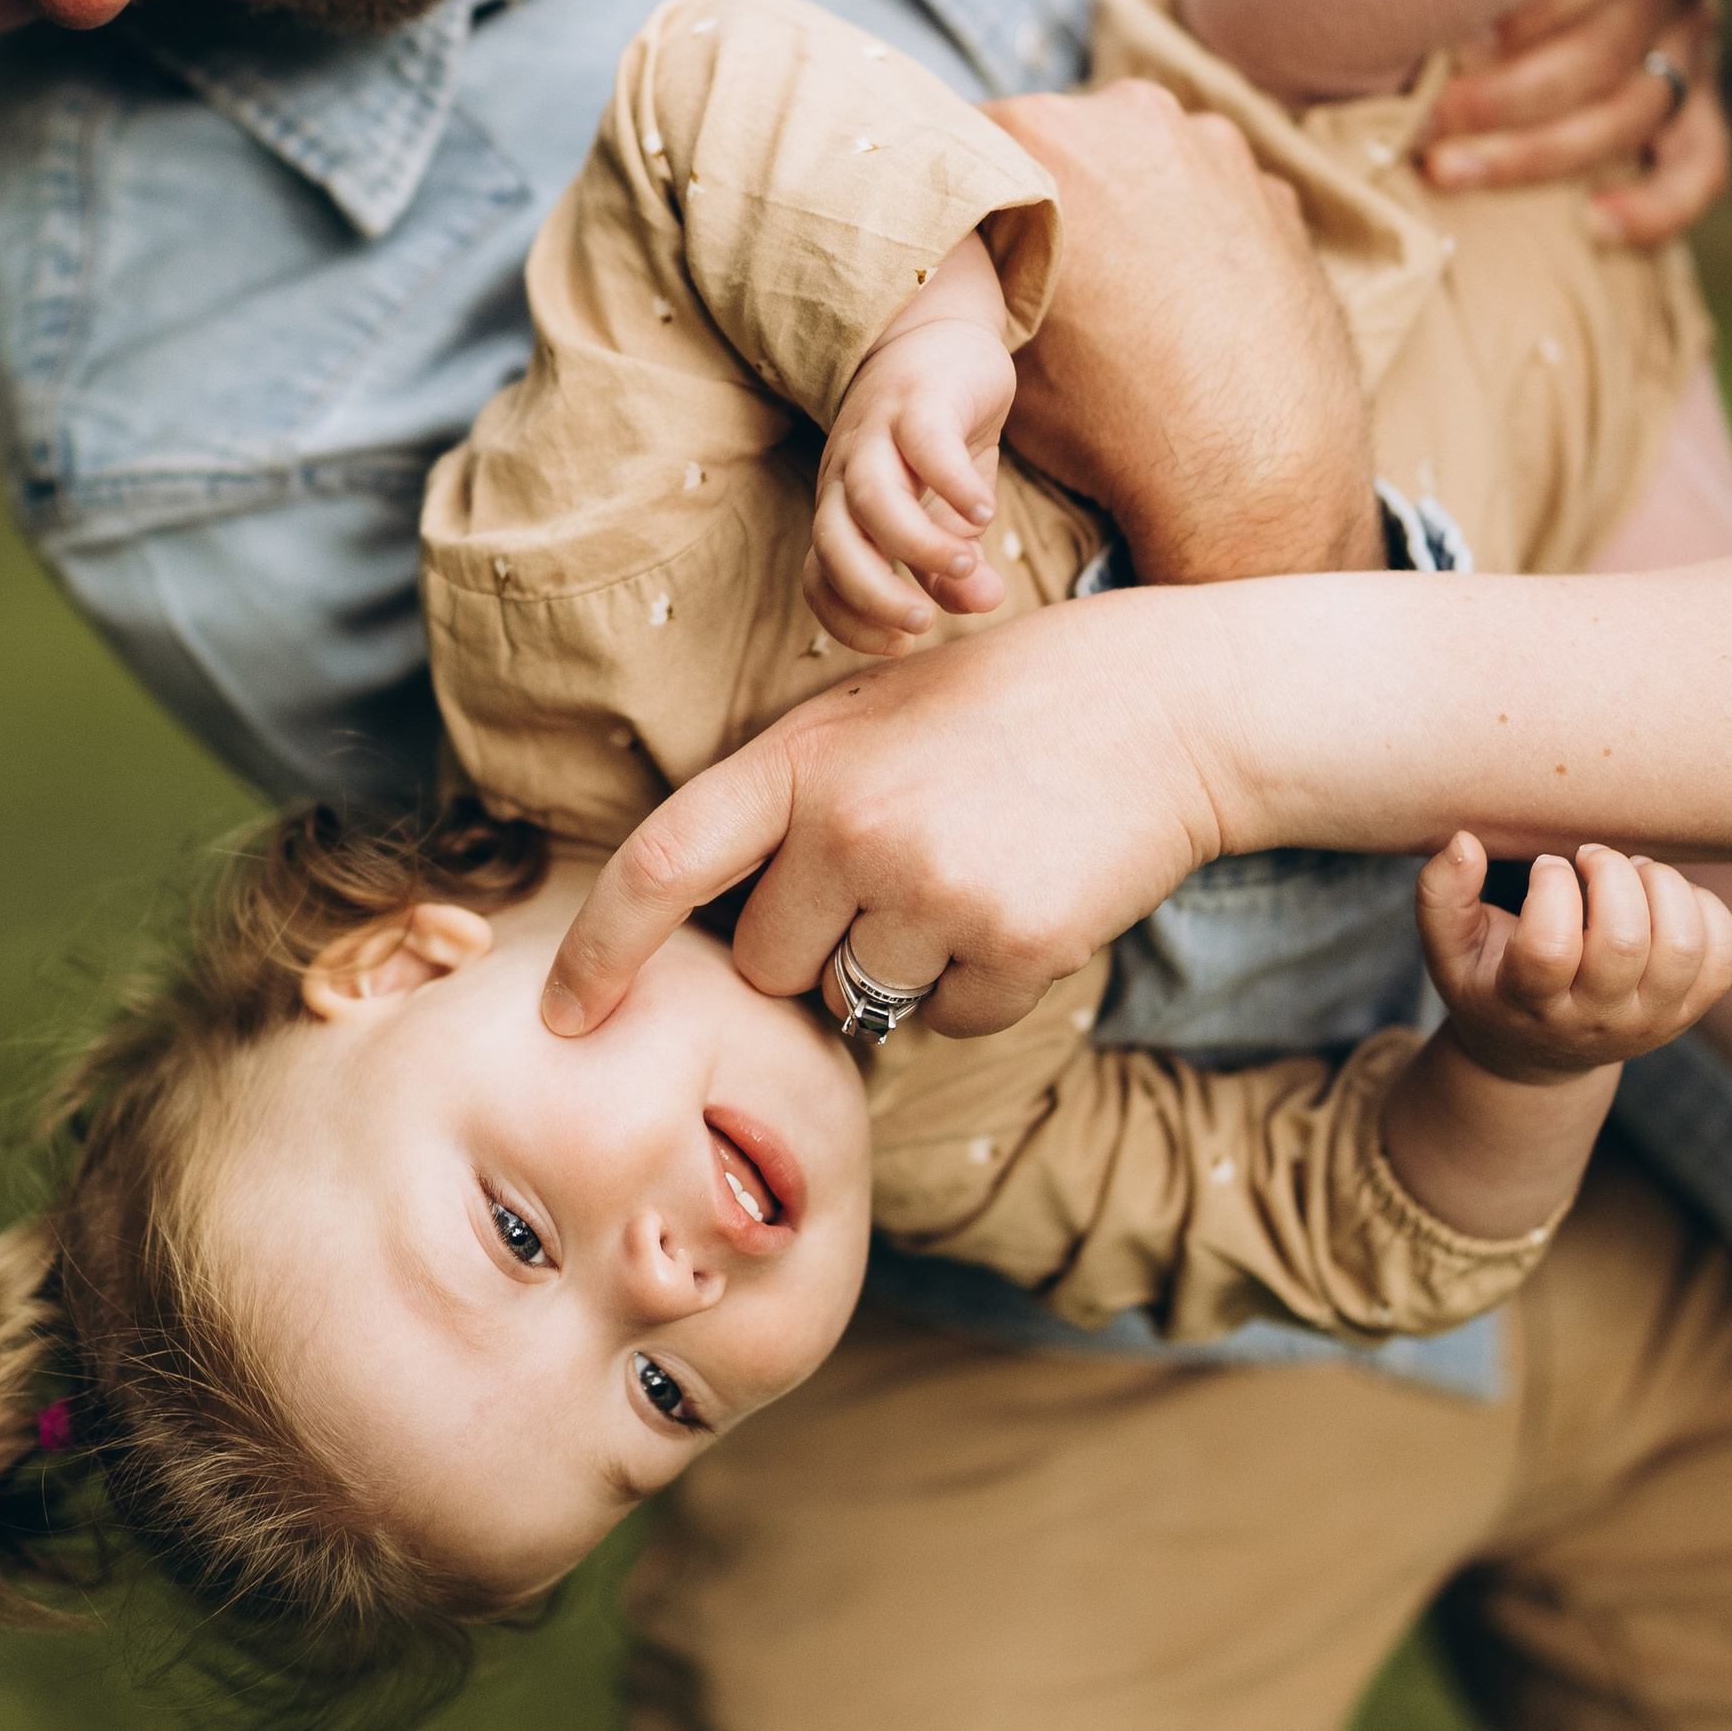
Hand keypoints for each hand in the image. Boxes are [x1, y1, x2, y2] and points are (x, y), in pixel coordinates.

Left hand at [541, 586, 1234, 1041]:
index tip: (564, 1017)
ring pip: (860, 1002)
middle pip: (771, 964)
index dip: (599, 951)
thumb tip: (717, 928)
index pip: (661, 865)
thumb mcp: (869, 719)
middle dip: (816, 946)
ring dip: (901, 968)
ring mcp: (932, 887)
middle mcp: (851, 824)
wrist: (1168, 708)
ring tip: (969, 874)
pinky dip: (979, 988)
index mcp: (799, 757)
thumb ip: (786, 804)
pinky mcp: (1012, 943)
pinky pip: (951, 1022)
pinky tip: (1023, 902)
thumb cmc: (1001, 712)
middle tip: (900, 869)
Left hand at [808, 243, 1012, 653]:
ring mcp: (878, 432)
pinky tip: (986, 514)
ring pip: (872, 495)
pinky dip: (952, 483)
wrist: (942, 339)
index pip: (819, 576)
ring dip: (914, 542)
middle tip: (921, 623)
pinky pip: (925, 442)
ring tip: (962, 567)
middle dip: (872, 592)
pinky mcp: (920, 398)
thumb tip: (983, 604)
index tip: (899, 649)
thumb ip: (954, 566)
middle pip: (834, 541)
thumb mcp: (948, 514)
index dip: (848, 618)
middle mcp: (847, 473)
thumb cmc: (936, 440)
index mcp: (843, 509)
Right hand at [985, 78, 1380, 582]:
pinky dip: (1196, 231)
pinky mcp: (1277, 192)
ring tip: (1129, 295)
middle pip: (1068, 138)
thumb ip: (978, 263)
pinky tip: (1189, 301)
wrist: (1252, 468)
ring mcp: (1218, 148)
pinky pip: (1212, 196)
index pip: (979, 140)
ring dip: (1129, 206)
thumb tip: (971, 241)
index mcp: (1047, 137)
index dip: (972, 195)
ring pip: (1145, 161)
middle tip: (1052, 273)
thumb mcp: (995, 342)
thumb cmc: (1108, 415)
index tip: (974, 239)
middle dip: (1056, 193)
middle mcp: (1136, 117)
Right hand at [1415, 831, 1731, 1082]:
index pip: (1549, 949)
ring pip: (1680, 945)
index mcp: (1528, 1004)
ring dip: (1661, 885)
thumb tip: (1464, 842)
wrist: (1540, 1054)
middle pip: (1623, 942)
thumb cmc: (1490, 982)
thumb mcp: (1447, 949)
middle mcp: (1594, 1020)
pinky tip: (1664, 897)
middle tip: (1591, 857)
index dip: (1552, 889)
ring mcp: (1649, 1020)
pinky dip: (1704, 908)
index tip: (1545, 867)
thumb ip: (1441, 895)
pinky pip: (1721, 956)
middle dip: (1610, 874)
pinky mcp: (1688, 1012)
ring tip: (1632, 872)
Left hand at [1421, 0, 1728, 248]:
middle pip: (1601, 50)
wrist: (1574, 4)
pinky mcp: (1700, 115)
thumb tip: (1397, 13)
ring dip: (1536, 152)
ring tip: (1449, 172)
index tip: (1446, 41)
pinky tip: (1595, 226)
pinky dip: (1654, 207)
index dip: (1522, 11)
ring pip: (1634, 110)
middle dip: (1503, 96)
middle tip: (1425, 123)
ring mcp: (1693, 50)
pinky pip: (1701, 170)